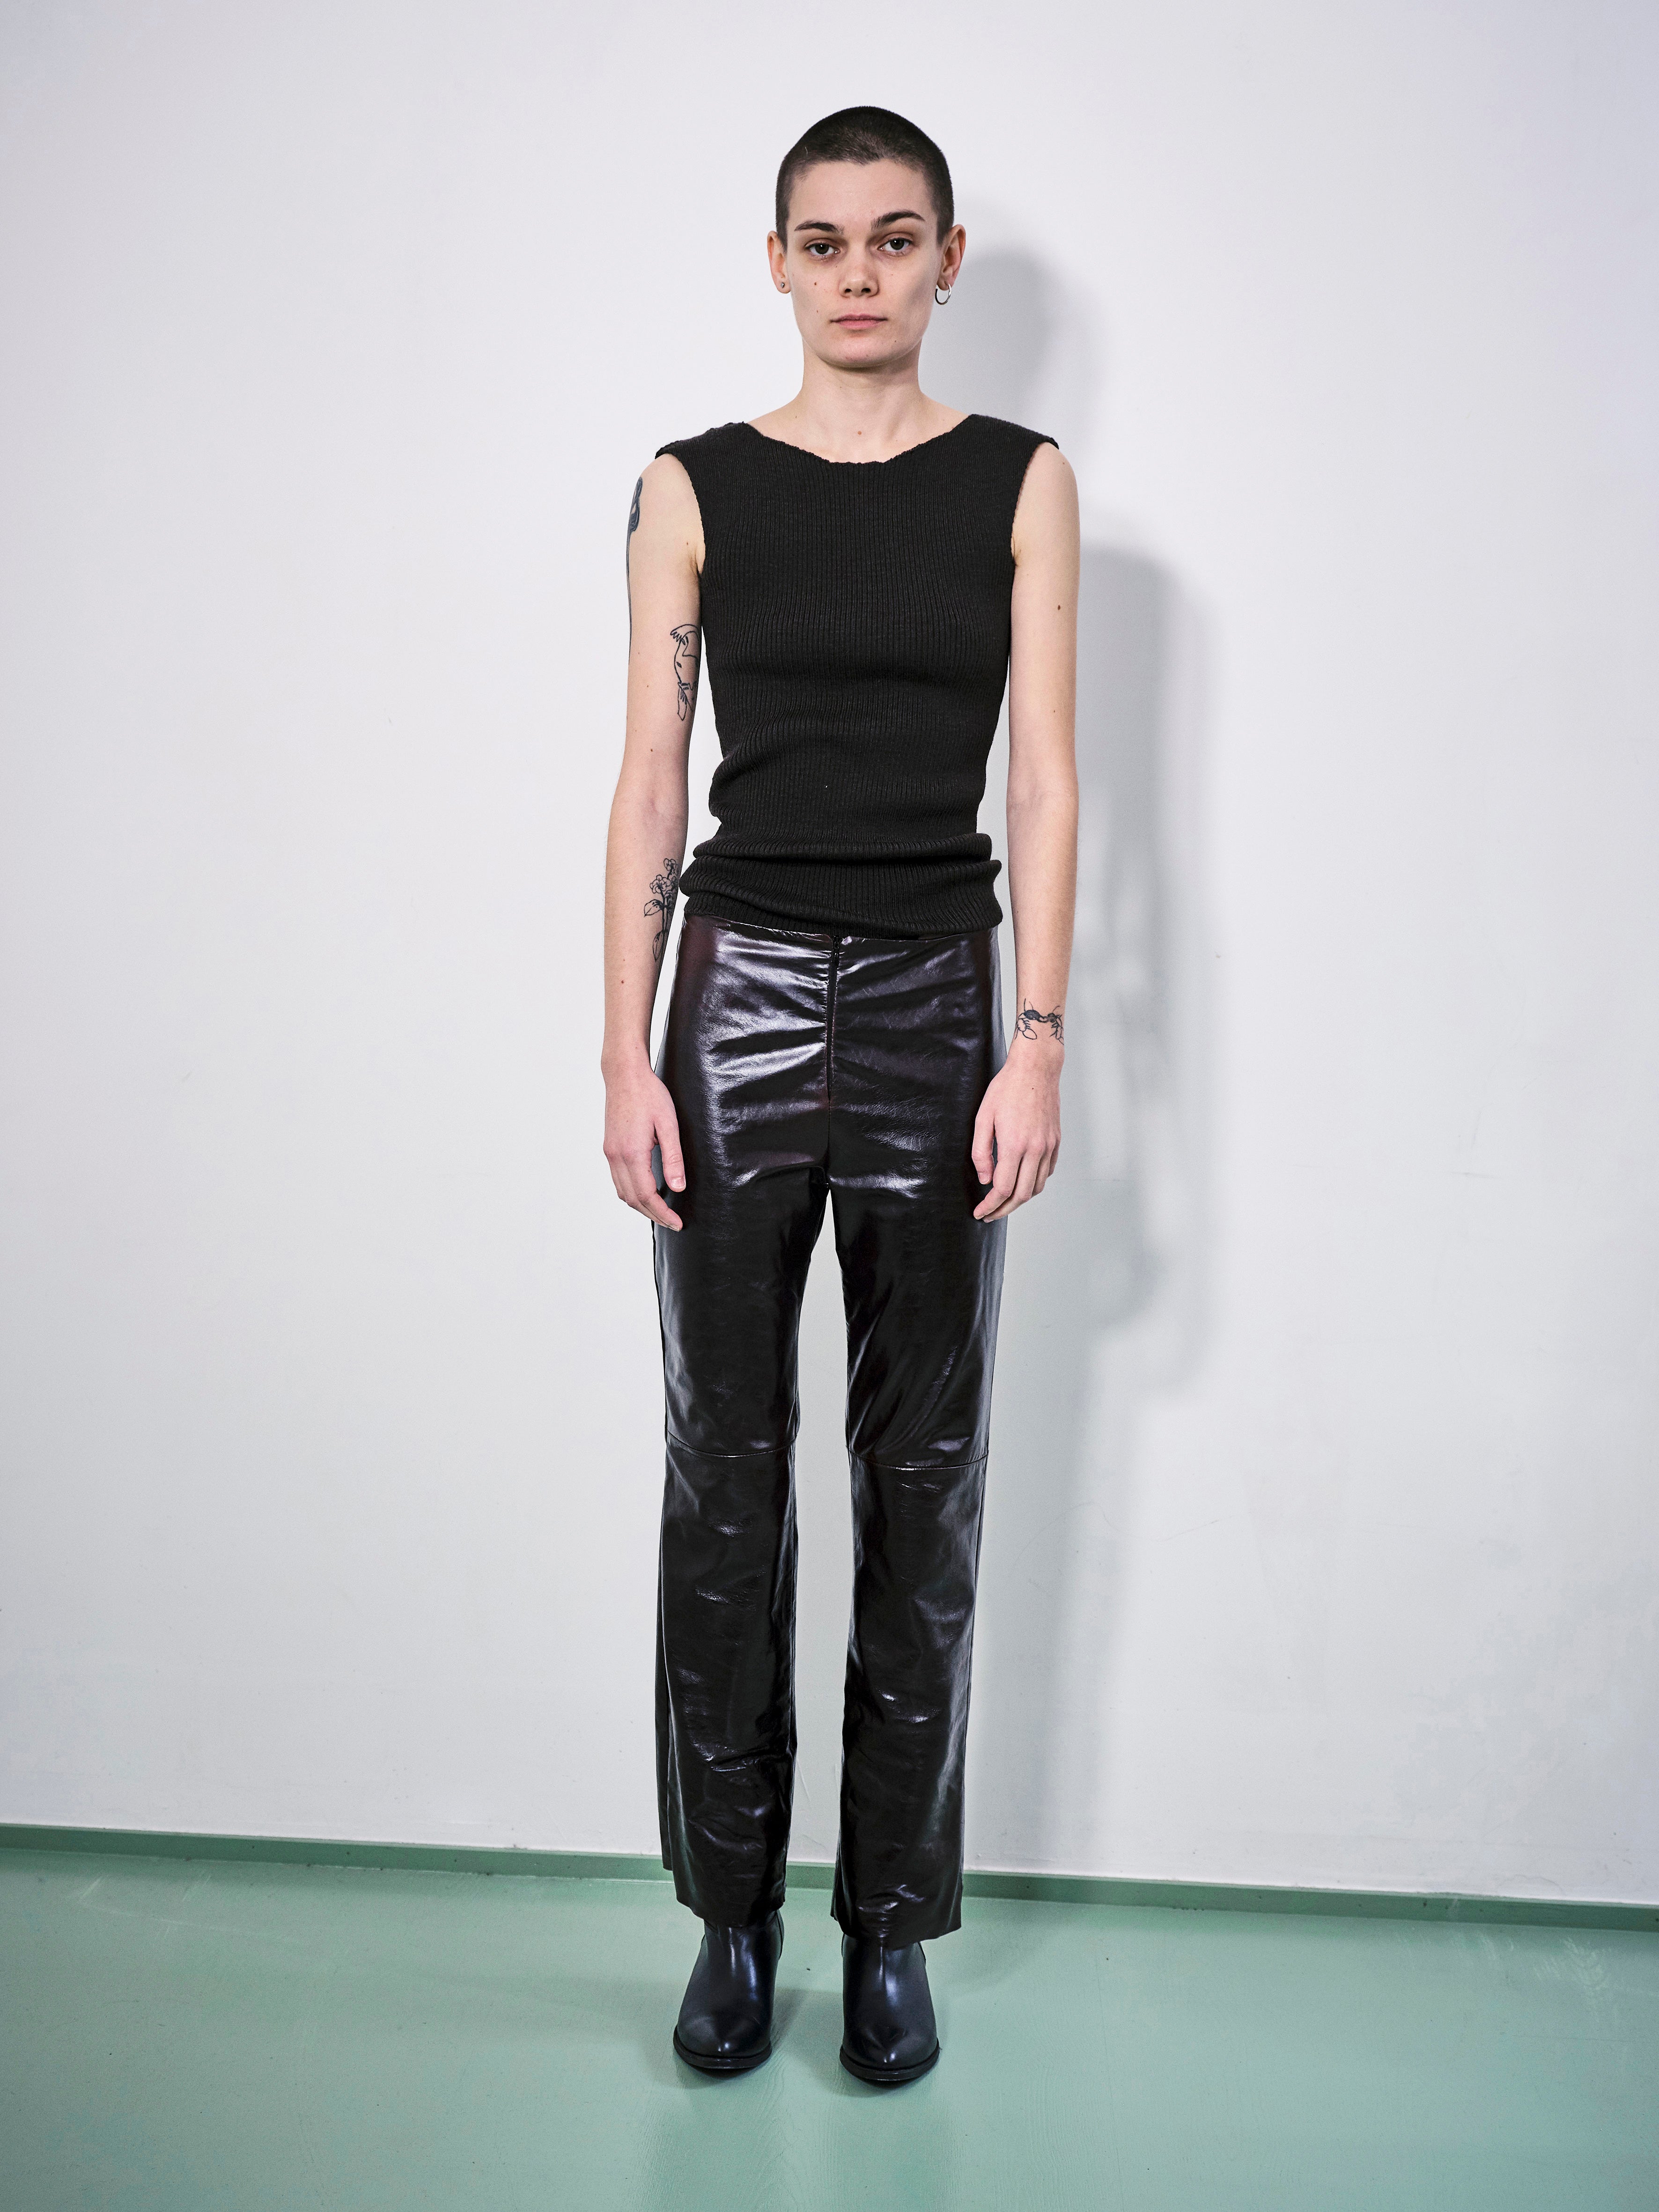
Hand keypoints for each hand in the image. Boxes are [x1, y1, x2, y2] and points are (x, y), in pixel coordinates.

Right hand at [603, 1056, 685, 1229]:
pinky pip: (618, 1180)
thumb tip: (678, 1188)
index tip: (678, 1223)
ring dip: (641, 1206)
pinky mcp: (609, 1147)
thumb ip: (673, 1158)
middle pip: (632, 1199)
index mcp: (632, 1153)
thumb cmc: (649, 1095)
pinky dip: (631, 1193)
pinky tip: (646, 1192)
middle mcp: (616, 1156)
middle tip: (673, 1223)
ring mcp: (610, 1153)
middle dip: (653, 1215)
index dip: (662, 1213)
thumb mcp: (669, 1124)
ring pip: (622, 1192)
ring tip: (661, 1212)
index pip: (646, 1195)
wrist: (624, 1075)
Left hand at [971, 1040, 1060, 1220]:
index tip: (980, 1213)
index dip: (990, 1205)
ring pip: (1037, 1186)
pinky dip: (1034, 1183)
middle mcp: (1035, 1149)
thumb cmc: (1007, 1089)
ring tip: (1004, 1202)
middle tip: (990, 1214)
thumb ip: (981, 1152)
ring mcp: (1048, 1146)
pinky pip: (1047, 1172)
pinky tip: (1022, 1181)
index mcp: (1015, 1144)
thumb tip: (984, 1179)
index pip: (1003, 1188)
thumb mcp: (983, 1117)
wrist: (1036, 1069)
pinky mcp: (1056, 1141)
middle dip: (1004, 1209)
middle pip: (1022, 1194)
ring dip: (1020, 1199)